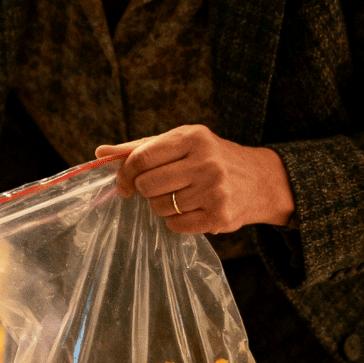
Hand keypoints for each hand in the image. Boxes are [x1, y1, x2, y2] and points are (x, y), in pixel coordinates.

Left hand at [96, 126, 295, 233]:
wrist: (263, 180)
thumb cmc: (211, 158)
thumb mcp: (181, 143)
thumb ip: (141, 148)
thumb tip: (100, 152)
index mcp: (193, 137)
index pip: (141, 158)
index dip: (125, 174)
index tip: (124, 183)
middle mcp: (206, 162)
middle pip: (147, 185)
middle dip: (145, 191)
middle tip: (159, 189)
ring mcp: (215, 190)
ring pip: (159, 207)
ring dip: (161, 206)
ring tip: (181, 197)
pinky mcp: (221, 216)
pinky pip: (175, 225)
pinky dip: (175, 222)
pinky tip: (191, 210)